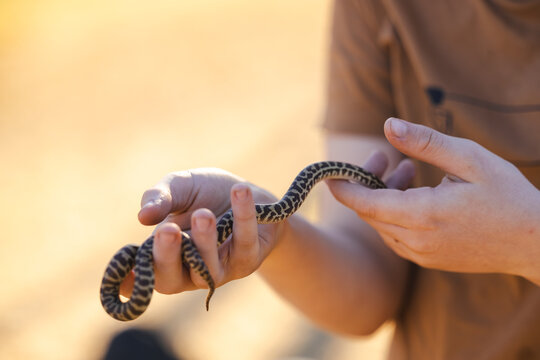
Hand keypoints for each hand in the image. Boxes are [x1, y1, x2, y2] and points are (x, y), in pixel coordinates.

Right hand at [119, 168, 280, 296]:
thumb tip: (143, 216)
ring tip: (203, 213)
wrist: (246, 192)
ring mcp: (219, 271)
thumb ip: (161, 197)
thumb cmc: (204, 194)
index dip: (132, 279)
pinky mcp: (248, 260)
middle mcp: (188, 272)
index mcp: (164, 258)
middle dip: (167, 256)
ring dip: (205, 240)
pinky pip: (244, 242)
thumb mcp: (180, 187)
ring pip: (208, 267)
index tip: (127, 265)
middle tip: (167, 230)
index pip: (145, 276)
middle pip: (170, 280)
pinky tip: (239, 191)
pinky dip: (242, 215)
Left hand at [327, 118, 539, 281]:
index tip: (329, 172)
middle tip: (386, 159)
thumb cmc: (507, 196)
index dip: (343, 187)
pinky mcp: (428, 261)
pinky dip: (395, 215)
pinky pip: (396, 237)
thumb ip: (425, 142)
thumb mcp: (470, 159)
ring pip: (382, 225)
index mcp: (421, 215)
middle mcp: (415, 241)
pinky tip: (417, 196)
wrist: (536, 242)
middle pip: (370, 212)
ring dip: (384, 199)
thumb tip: (387, 125)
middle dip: (368, 184)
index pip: (364, 203)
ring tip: (410, 172)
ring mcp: (421, 255)